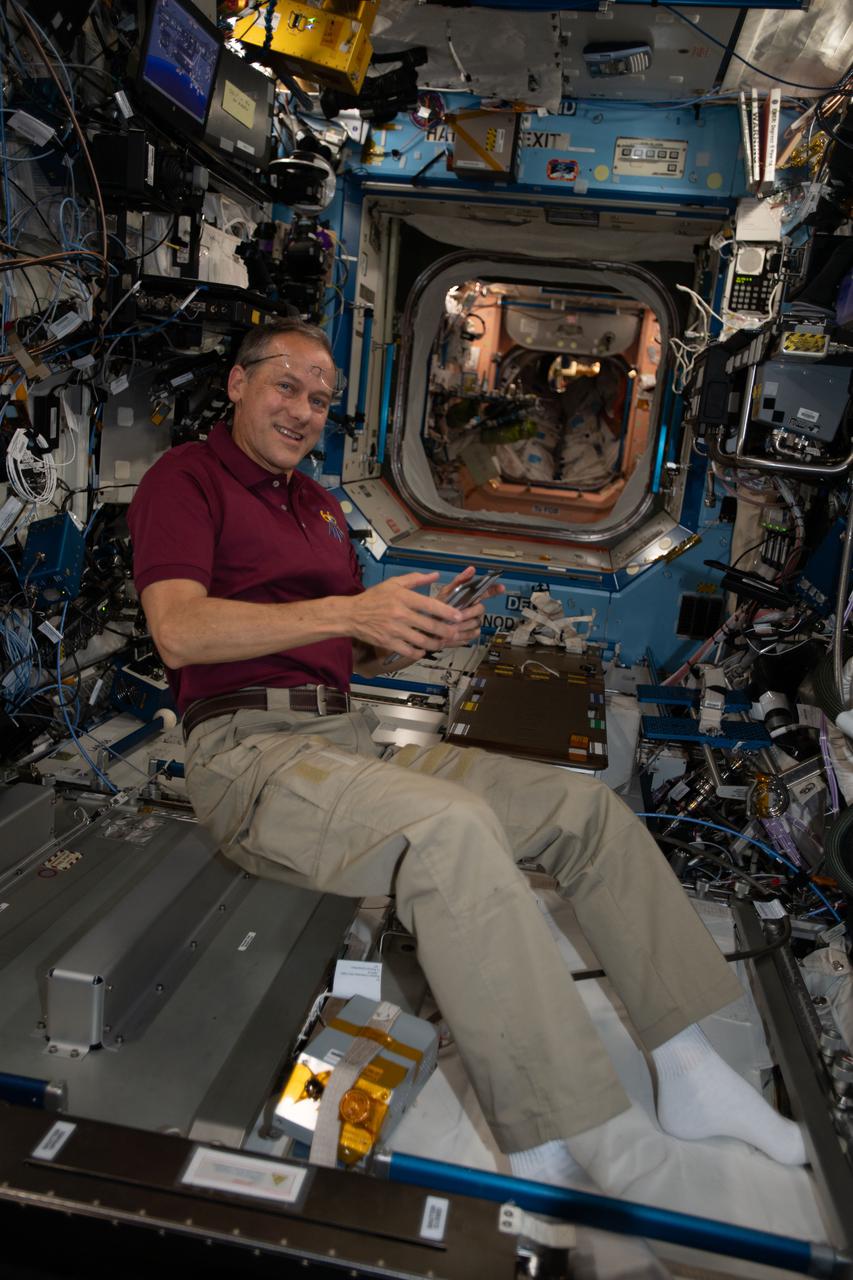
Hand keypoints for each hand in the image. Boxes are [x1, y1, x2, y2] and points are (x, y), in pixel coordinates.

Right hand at [347, 572, 465, 660]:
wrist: (351, 614)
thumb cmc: (374, 597)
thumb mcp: (393, 583)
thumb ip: (416, 579)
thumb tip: (436, 575)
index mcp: (403, 597)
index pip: (430, 605)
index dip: (447, 612)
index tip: (458, 616)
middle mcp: (400, 614)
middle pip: (429, 625)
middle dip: (446, 631)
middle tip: (455, 633)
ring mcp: (394, 630)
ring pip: (421, 641)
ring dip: (435, 644)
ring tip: (442, 644)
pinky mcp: (388, 643)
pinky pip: (408, 651)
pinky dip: (418, 653)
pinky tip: (423, 650)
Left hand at [435, 566, 505, 647]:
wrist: (429, 624)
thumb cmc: (438, 606)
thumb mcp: (447, 591)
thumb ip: (459, 580)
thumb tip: (472, 569)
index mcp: (471, 597)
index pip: (487, 592)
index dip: (494, 589)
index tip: (501, 587)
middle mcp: (475, 609)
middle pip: (481, 609)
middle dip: (470, 612)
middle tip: (459, 614)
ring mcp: (474, 622)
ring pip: (476, 622)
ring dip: (464, 624)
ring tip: (452, 625)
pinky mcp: (470, 634)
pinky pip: (473, 634)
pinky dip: (464, 633)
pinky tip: (456, 633)